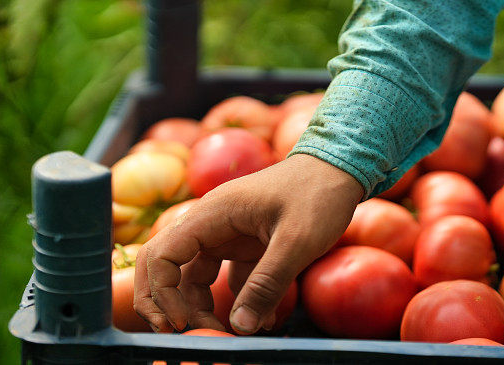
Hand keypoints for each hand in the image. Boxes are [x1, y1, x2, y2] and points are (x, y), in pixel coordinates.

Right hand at [134, 153, 362, 333]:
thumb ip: (267, 284)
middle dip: (168, 302)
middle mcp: (212, 222)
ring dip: (202, 306)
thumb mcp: (297, 241)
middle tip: (182, 333)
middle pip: (168, 264)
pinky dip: (237, 299)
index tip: (180, 323)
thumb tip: (240, 328)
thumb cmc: (319, 195)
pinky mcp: (246, 242)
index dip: (161, 293)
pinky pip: (228, 276)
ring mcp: (228, 232)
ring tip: (227, 332)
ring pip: (195, 275)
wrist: (342, 169)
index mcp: (213, 213)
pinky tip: (261, 321)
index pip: (162, 254)